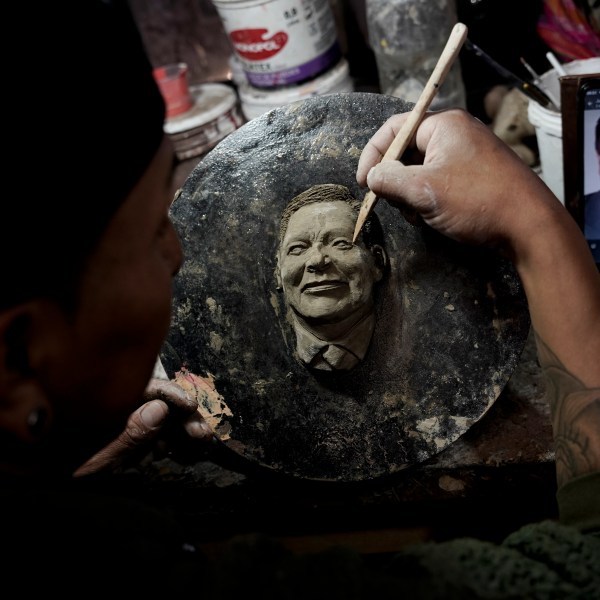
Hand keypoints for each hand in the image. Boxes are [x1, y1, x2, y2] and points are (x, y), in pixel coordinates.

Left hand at [73, 378, 213, 476]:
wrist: (48, 487)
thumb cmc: (62, 469)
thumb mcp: (95, 455)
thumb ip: (128, 433)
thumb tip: (160, 408)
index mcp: (109, 400)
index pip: (148, 387)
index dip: (172, 394)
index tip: (190, 406)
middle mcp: (121, 406)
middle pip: (161, 404)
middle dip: (184, 418)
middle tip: (202, 435)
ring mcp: (125, 423)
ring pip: (163, 421)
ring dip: (182, 433)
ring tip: (198, 446)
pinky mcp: (129, 439)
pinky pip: (156, 436)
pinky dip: (171, 444)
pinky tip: (179, 454)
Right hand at [356, 108, 559, 253]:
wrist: (529, 226)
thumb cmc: (477, 201)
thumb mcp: (423, 190)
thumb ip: (389, 180)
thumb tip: (372, 177)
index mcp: (444, 125)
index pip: (395, 129)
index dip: (373, 154)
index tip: (363, 183)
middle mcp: (455, 135)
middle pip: (406, 151)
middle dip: (394, 180)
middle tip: (394, 203)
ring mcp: (465, 156)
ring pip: (419, 171)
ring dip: (409, 194)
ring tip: (418, 214)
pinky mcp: (472, 177)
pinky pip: (436, 182)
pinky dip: (426, 199)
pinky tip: (431, 217)